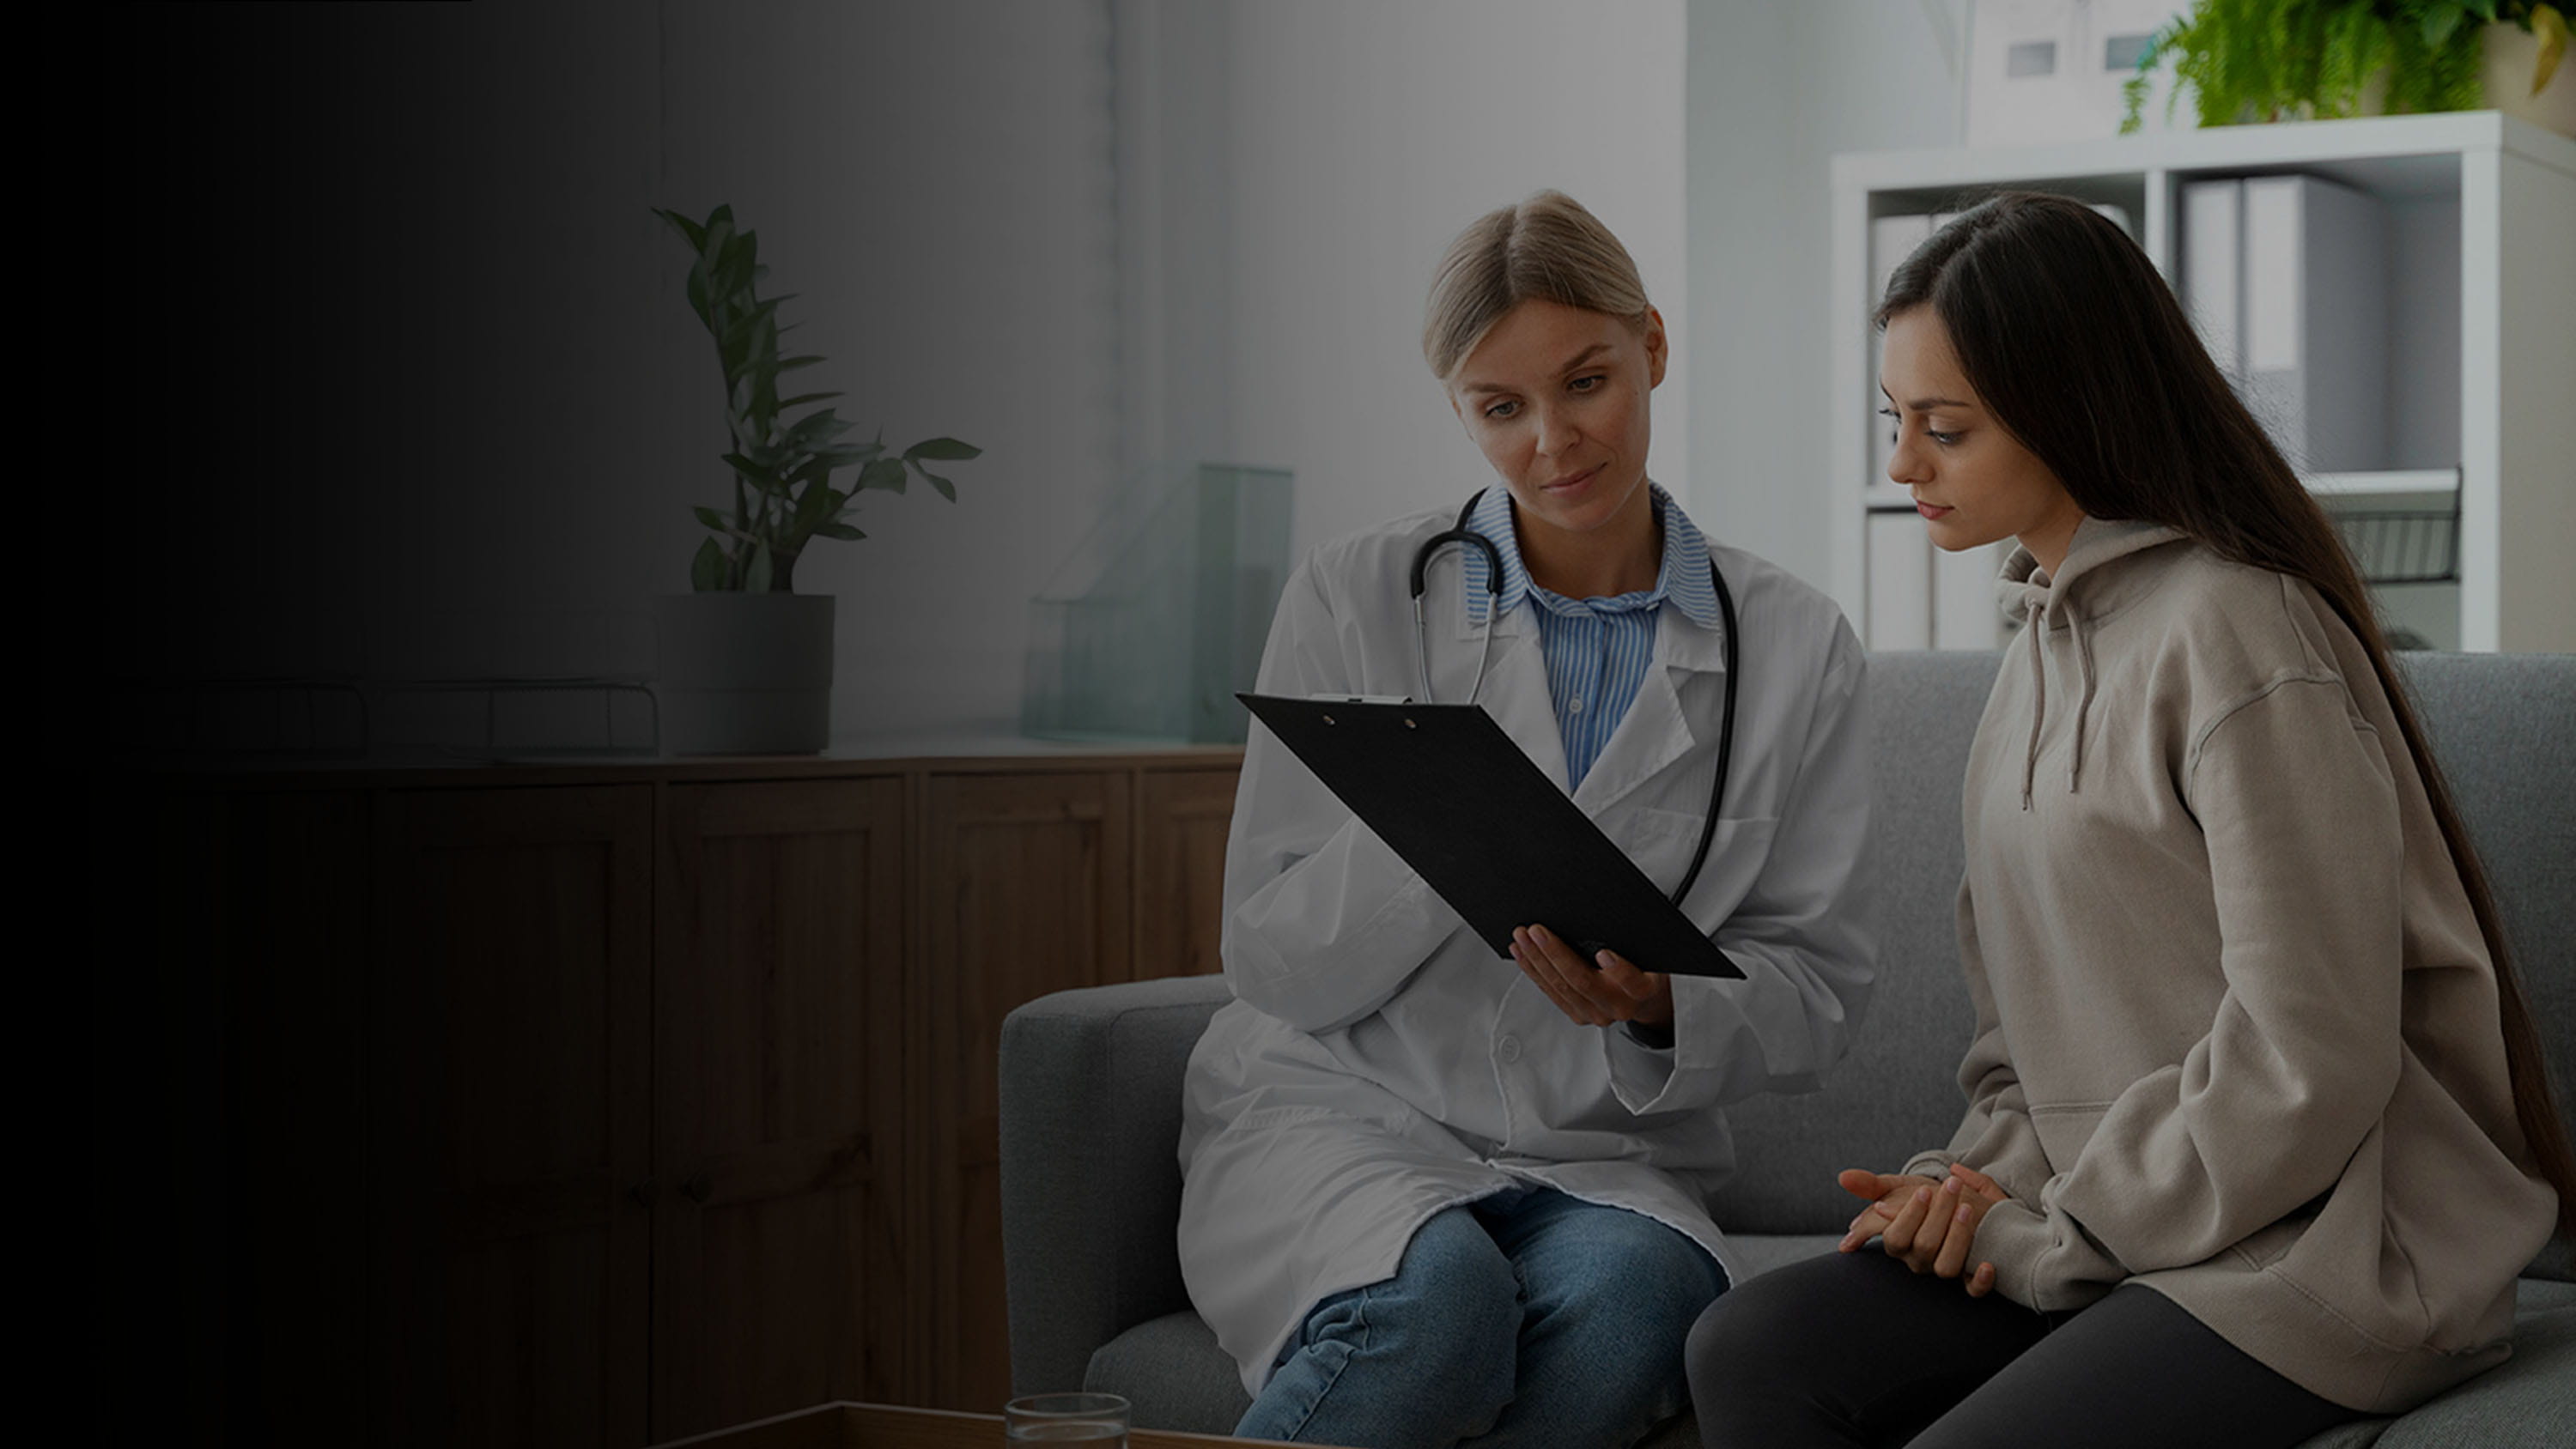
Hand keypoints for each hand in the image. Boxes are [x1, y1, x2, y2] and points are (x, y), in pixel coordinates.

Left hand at [1511, 924, 1672, 1029]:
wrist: (1641, 997)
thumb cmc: (1643, 966)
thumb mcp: (1649, 952)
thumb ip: (1631, 939)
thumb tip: (1601, 911)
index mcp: (1642, 990)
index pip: (1634, 984)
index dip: (1620, 971)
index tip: (1604, 953)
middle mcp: (1618, 1006)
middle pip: (1583, 982)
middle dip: (1556, 954)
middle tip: (1537, 931)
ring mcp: (1596, 1014)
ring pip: (1561, 987)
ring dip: (1537, 960)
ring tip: (1522, 937)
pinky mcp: (1578, 1015)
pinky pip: (1552, 993)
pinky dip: (1534, 971)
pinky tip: (1523, 954)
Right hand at [1837, 1164, 2003, 1296]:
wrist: (1962, 1206)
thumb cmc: (1926, 1198)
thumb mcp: (1899, 1188)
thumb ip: (1872, 1185)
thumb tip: (1842, 1177)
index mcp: (1899, 1241)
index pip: (1895, 1237)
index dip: (1909, 1216)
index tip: (1924, 1190)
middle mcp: (1919, 1260)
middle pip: (1923, 1247)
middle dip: (1938, 1214)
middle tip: (1952, 1187)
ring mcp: (1944, 1269)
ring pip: (1946, 1267)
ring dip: (1958, 1237)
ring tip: (1967, 1208)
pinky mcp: (1971, 1278)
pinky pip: (1973, 1290)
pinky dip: (1981, 1281)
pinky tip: (1988, 1264)